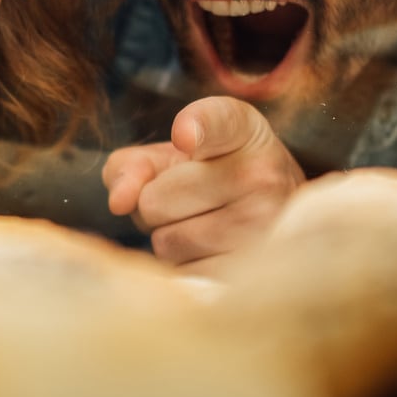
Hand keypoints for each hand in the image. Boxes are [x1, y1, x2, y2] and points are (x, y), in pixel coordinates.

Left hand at [103, 96, 303, 272]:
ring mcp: (266, 222)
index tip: (184, 137)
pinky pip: (185, 274)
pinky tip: (214, 251)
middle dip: (155, 207)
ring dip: (170, 239)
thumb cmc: (209, 180)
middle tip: (188, 202)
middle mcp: (262, 172)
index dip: (195, 129)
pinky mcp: (259, 267)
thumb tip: (119, 201)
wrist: (277, 216)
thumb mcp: (171, 158)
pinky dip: (186, 267)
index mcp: (242, 130)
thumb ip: (131, 167)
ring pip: (167, 243)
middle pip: (154, 201)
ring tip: (203, 225)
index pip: (216, 123)